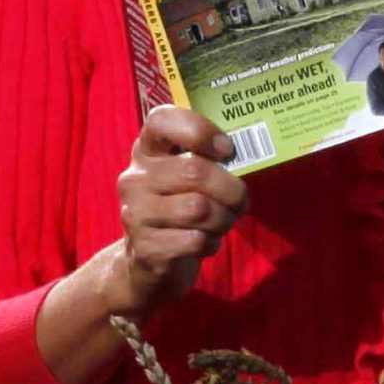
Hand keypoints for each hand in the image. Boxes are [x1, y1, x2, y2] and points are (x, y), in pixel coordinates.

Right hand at [111, 105, 245, 309]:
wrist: (149, 264)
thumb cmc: (179, 209)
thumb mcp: (187, 178)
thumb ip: (208, 161)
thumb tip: (249, 153)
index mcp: (146, 150)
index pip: (162, 120)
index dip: (199, 130)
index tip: (226, 150)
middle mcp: (134, 178)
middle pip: (194, 172)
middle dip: (231, 189)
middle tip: (241, 200)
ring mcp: (135, 214)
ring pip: (199, 209)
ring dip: (224, 219)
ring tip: (222, 222)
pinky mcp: (145, 248)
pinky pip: (195, 241)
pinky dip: (211, 244)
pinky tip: (206, 242)